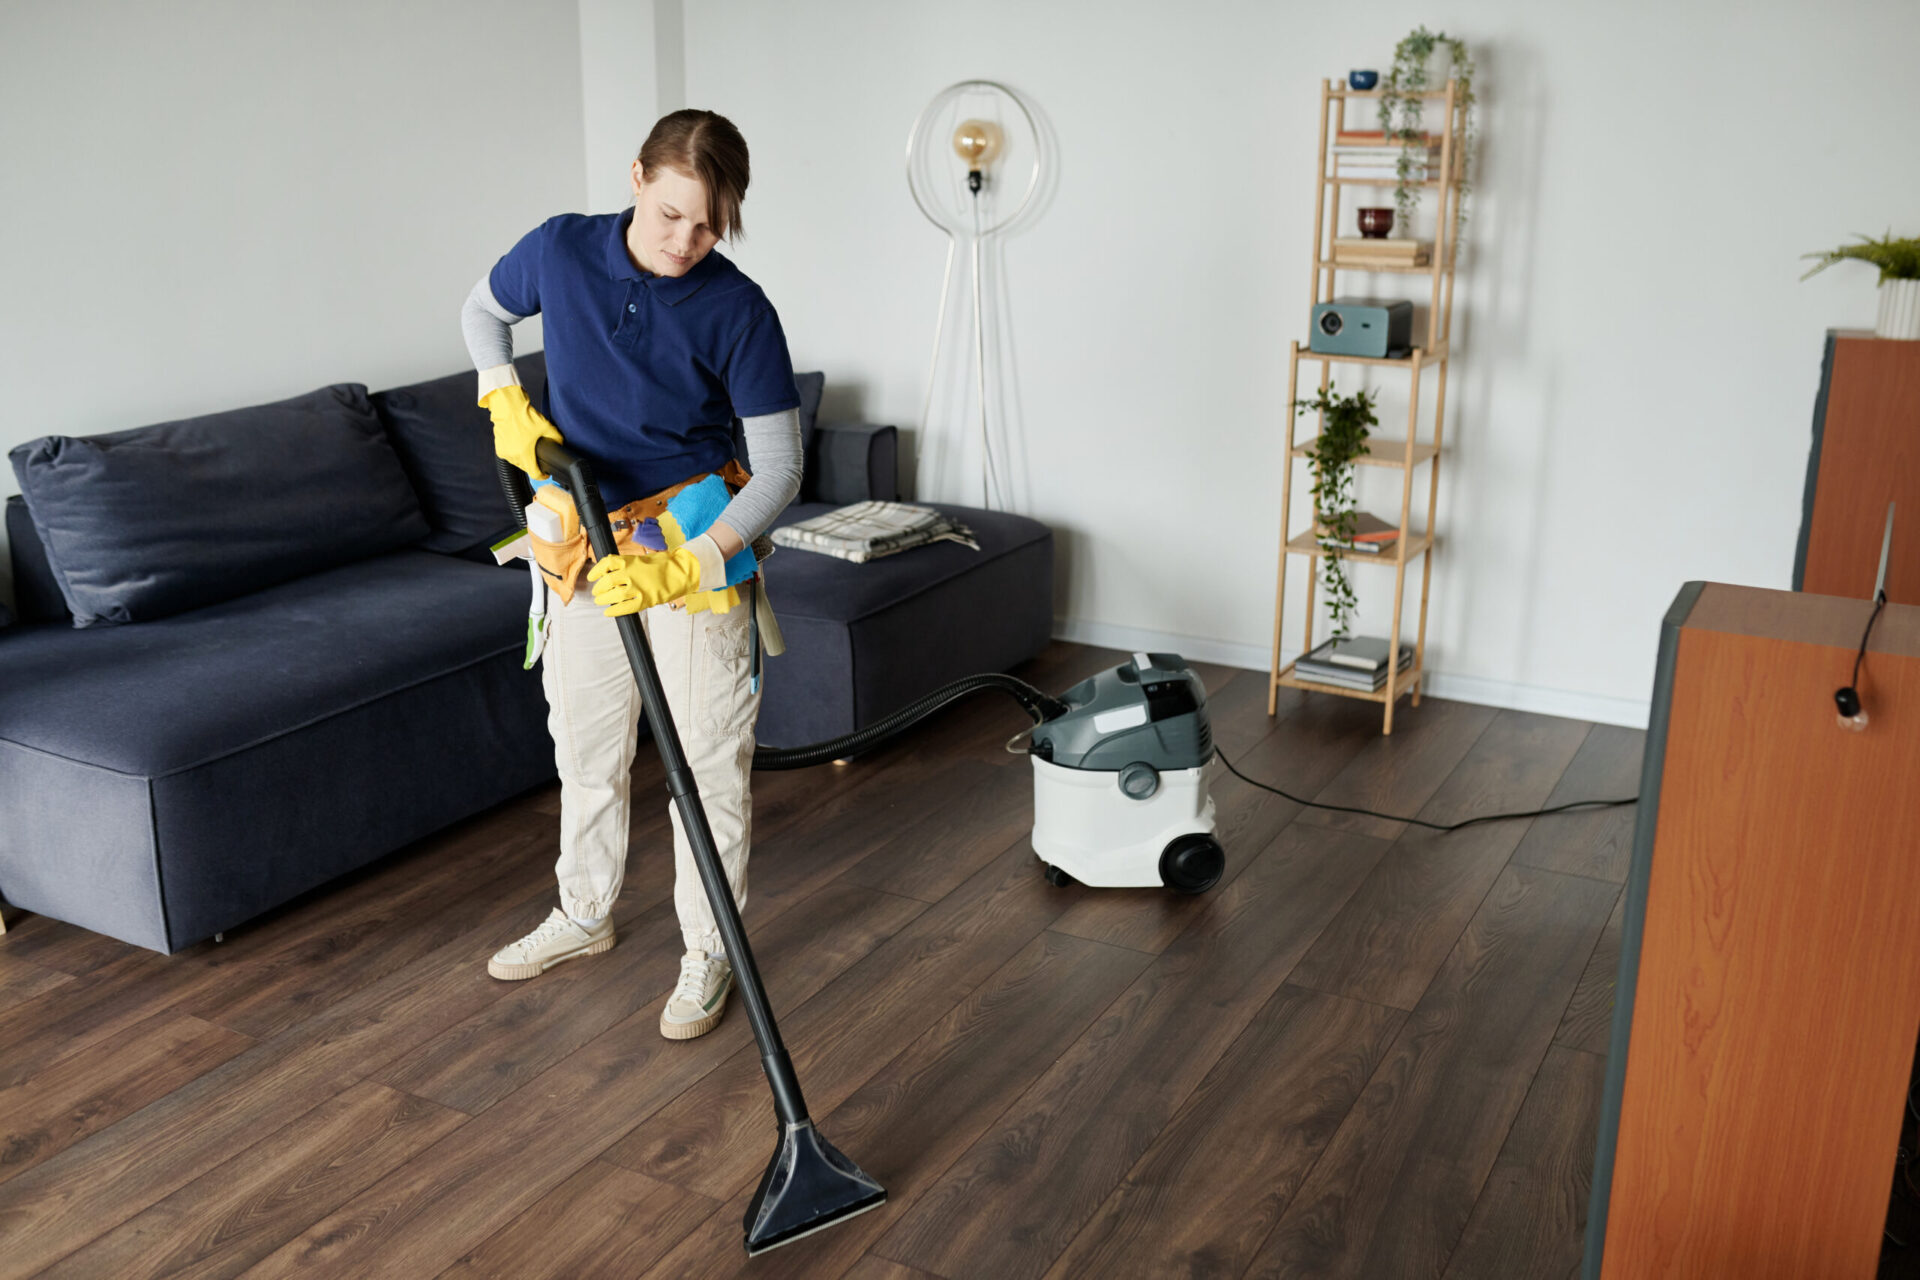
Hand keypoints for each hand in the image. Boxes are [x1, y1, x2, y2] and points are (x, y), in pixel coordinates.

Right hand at [481, 383, 563, 478]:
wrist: (507, 407)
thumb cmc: (525, 416)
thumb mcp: (546, 427)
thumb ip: (556, 438)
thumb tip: (561, 444)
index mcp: (524, 454)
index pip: (534, 474)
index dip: (542, 476)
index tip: (546, 473)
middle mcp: (513, 456)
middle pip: (527, 468)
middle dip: (534, 464)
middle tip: (539, 456)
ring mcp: (505, 453)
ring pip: (518, 463)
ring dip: (525, 459)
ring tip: (530, 448)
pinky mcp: (499, 449)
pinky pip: (511, 456)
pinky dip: (516, 453)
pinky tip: (521, 444)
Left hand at [587, 547, 701, 616]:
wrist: (681, 572)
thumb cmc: (664, 565)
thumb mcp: (643, 559)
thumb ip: (628, 566)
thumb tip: (612, 573)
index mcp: (630, 561)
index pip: (606, 564)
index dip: (596, 572)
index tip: (591, 577)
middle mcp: (631, 573)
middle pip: (607, 582)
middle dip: (599, 589)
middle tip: (596, 593)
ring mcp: (638, 587)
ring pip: (613, 595)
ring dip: (604, 599)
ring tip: (600, 601)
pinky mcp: (645, 600)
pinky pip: (625, 607)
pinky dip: (614, 610)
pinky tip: (608, 612)